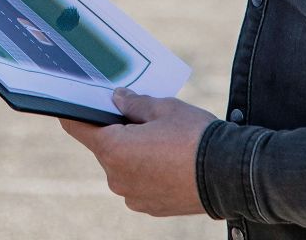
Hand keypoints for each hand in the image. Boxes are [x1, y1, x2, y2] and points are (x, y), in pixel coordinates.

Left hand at [60, 88, 215, 216]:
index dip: (76, 112)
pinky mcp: (149, 207)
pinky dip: (148, 171)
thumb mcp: (164, 108)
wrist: (230, 174)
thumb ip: (134, 102)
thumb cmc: (195, 136)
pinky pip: (139, 183)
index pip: (78, 127)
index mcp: (113, 149)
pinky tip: (170, 161)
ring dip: (134, 153)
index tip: (75, 102)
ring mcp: (132, 196)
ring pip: (123, 166)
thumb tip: (118, 98)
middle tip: (143, 118)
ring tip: (164, 141)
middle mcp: (116, 177)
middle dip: (118, 131)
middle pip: (105, 147)